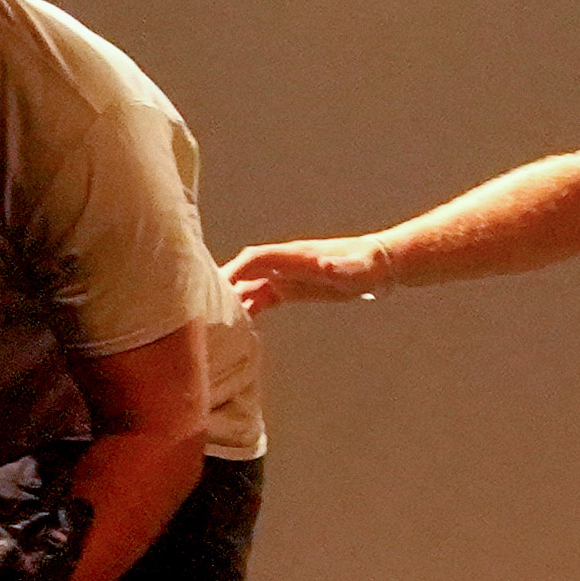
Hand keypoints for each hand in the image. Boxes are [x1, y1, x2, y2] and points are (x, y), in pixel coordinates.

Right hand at [226, 234, 388, 314]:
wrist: (378, 266)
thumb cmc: (368, 266)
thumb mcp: (359, 269)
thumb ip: (344, 267)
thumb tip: (328, 265)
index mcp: (297, 256)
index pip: (257, 258)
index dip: (236, 269)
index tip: (217, 286)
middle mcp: (286, 263)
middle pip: (246, 270)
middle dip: (223, 283)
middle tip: (201, 306)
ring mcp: (287, 275)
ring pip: (250, 285)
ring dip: (233, 299)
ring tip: (213, 320)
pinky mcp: (291, 288)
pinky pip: (262, 296)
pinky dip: (248, 307)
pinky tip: (238, 324)